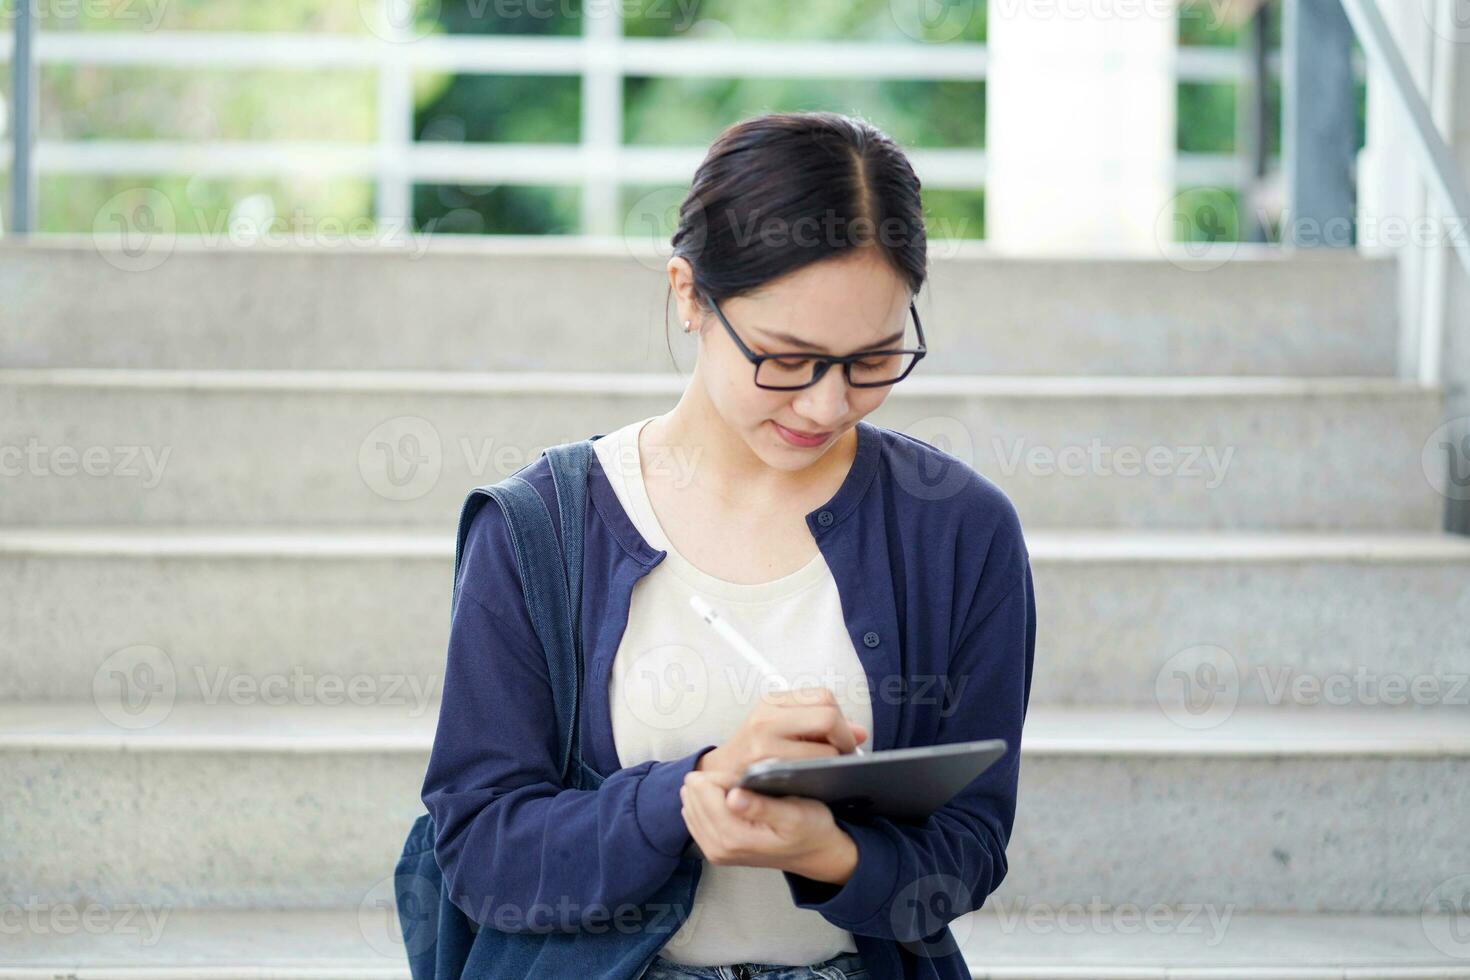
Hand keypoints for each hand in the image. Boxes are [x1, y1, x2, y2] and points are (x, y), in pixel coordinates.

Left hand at [680, 767, 857, 883]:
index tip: (746, 778)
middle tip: (744, 786)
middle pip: (692, 796)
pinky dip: (707, 803)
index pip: (703, 789)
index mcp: (735, 837)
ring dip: (710, 792)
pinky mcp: (712, 850)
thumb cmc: (810, 829)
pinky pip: (693, 816)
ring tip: (739, 793)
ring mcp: (713, 851)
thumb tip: (732, 796)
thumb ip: (761, 806)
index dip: (723, 775)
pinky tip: (728, 801)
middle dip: (714, 783)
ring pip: (689, 804)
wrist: (814, 853)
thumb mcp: (795, 814)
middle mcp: (718, 848)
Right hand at [695, 685, 866, 779]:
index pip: (824, 698)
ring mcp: (764, 743)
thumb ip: (820, 724)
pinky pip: (810, 770)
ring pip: (824, 748)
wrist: (721, 776)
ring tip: (828, 768)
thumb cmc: (756, 751)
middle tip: (844, 755)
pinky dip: (820, 774)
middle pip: (828, 717)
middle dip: (844, 739)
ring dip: (834, 761)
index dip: (842, 719)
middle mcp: (767, 717)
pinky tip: (816, 778)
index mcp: (773, 701)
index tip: (844, 737)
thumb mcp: (782, 727)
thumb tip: (860, 733)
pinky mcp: (765, 768)